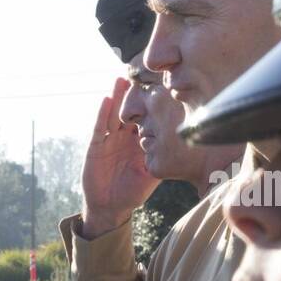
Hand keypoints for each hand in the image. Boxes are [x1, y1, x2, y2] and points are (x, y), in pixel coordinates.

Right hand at [80, 78, 158, 238]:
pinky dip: (102, 114)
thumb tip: (184, 147)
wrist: (110, 207)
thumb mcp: (153, 174)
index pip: (147, 117)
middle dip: (135, 93)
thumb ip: (164, 159)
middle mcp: (124, 137)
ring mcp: (109, 140)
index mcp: (139, 141)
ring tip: (123, 78)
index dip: (153, 102)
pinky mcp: (95, 147)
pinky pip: (99, 128)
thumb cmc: (132, 193)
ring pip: (114, 114)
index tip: (163, 84)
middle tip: (143, 72)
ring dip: (117, 97)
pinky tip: (107, 100)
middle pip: (130, 110)